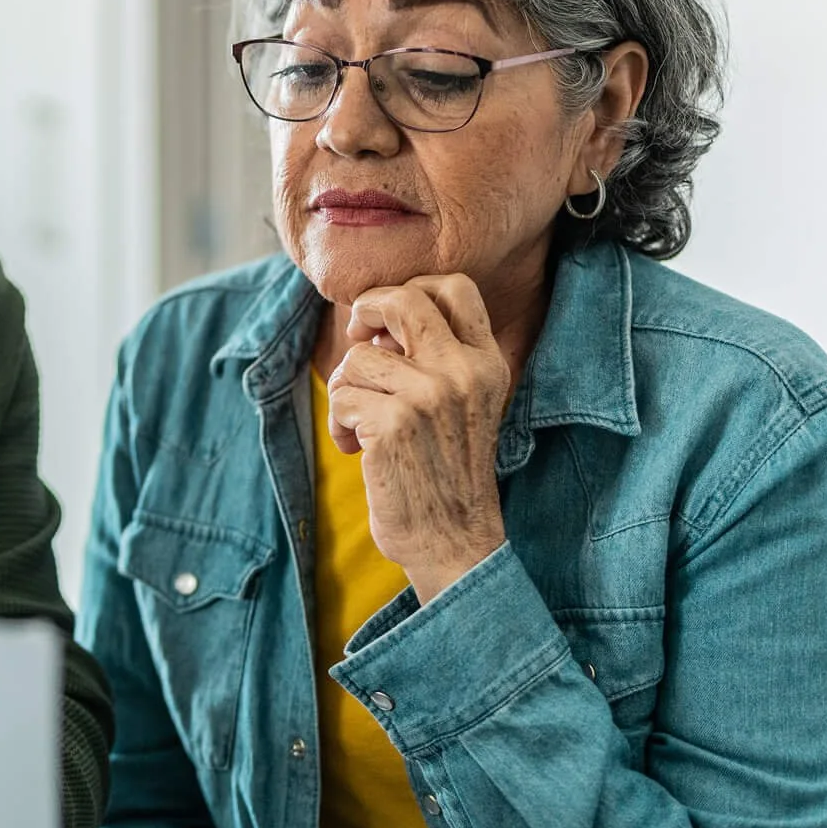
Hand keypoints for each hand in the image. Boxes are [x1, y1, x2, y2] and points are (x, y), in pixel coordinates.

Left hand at [325, 274, 511, 597]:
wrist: (454, 540)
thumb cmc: (446, 471)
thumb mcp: (462, 404)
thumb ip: (432, 358)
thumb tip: (373, 321)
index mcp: (487, 362)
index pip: (454, 287)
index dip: (408, 288)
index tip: (385, 319)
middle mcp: (464, 371)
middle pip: (402, 300)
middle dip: (365, 311)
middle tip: (355, 339)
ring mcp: (430, 395)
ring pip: (357, 358)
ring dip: (347, 391)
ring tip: (364, 427)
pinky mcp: (394, 423)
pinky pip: (341, 396)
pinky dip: (340, 424)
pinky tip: (359, 450)